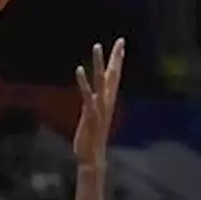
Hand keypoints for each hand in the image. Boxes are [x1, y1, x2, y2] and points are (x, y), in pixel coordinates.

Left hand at [72, 39, 124, 167]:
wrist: (92, 158)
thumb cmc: (91, 139)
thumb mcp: (93, 118)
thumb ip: (94, 106)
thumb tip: (93, 97)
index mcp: (108, 102)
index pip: (114, 77)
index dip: (118, 61)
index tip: (120, 44)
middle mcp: (106, 103)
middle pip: (113, 76)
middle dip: (116, 58)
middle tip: (120, 40)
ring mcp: (99, 109)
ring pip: (101, 82)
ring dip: (99, 64)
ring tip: (97, 46)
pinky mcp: (91, 115)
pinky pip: (88, 95)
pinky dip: (84, 82)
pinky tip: (79, 69)